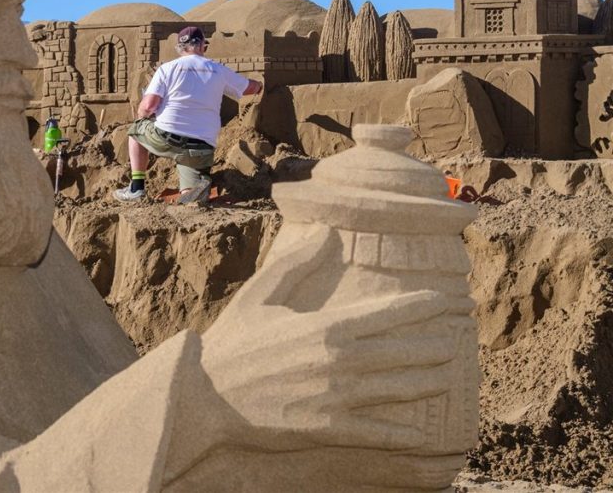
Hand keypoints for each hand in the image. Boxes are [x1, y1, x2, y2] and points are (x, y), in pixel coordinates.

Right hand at [199, 224, 456, 452]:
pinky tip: (423, 435)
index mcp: (327, 326)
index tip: (448, 299)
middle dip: (438, 342)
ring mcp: (338, 398)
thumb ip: (297, 263)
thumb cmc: (232, 343)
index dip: (424, 306)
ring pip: (400, 389)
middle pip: (405, 351)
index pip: (389, 311)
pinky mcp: (330, 429)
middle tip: (461, 337)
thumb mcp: (259, 296)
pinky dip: (403, 434)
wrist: (206, 397)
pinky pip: (378, 433)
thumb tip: (327, 231)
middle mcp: (340, 362)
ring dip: (429, 381)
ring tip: (449, 374)